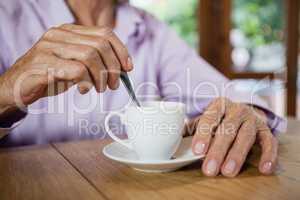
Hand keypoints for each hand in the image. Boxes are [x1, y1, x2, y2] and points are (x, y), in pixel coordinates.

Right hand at [0, 24, 131, 111]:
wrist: (16, 88)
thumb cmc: (49, 76)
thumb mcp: (75, 65)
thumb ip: (94, 61)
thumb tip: (121, 68)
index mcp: (69, 31)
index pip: (105, 33)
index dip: (121, 50)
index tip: (127, 68)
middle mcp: (58, 35)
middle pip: (100, 45)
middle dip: (113, 68)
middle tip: (113, 85)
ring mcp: (49, 48)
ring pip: (90, 56)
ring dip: (101, 77)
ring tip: (99, 88)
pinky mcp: (43, 64)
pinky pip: (76, 70)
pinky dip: (86, 82)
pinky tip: (83, 89)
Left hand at [186, 98, 277, 176]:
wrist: (243, 113)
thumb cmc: (219, 120)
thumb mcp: (204, 120)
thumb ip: (190, 128)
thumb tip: (169, 136)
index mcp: (219, 105)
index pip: (210, 118)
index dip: (203, 134)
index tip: (197, 151)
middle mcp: (237, 109)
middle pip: (227, 129)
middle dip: (218, 150)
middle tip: (209, 169)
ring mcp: (253, 119)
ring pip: (245, 136)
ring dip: (237, 155)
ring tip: (228, 171)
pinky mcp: (266, 130)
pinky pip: (270, 142)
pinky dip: (269, 155)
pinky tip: (264, 168)